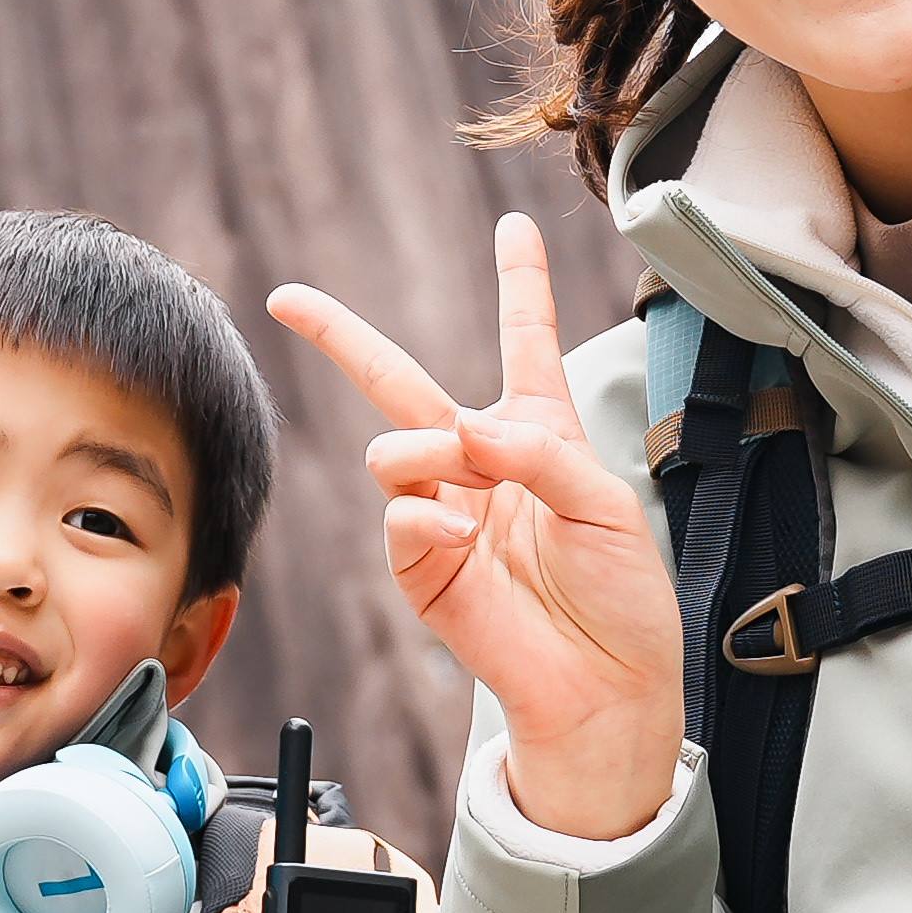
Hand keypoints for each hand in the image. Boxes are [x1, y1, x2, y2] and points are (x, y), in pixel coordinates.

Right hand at [271, 216, 685, 835]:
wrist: (605, 687)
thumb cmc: (622, 599)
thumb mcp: (607, 506)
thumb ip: (540, 452)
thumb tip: (464, 429)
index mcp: (542, 437)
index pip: (526, 342)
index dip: (520, 282)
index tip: (514, 225)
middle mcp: (485, 465)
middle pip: (402, 384)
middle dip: (341, 338)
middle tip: (288, 299)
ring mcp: (446, 513)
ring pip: (394, 449)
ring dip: (429, 454)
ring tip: (471, 491)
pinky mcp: (421, 566)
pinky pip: (399, 514)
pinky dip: (427, 516)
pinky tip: (460, 538)